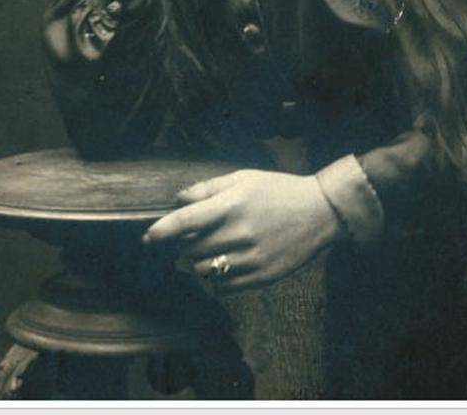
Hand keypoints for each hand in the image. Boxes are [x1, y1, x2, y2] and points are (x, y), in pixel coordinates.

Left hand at [142, 169, 340, 289]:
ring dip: (196, 263)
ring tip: (205, 251)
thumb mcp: (243, 178)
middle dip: (183, 245)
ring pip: (203, 271)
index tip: (146, 239)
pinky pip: (223, 287)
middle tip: (191, 237)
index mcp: (231, 205)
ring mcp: (250, 258)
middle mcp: (238, 233)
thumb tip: (178, 199)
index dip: (160, 232)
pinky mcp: (261, 277)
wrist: (320, 212)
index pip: (184, 222)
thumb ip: (208, 188)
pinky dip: (216, 279)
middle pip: (189, 249)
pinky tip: (225, 263)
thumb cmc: (278, 190)